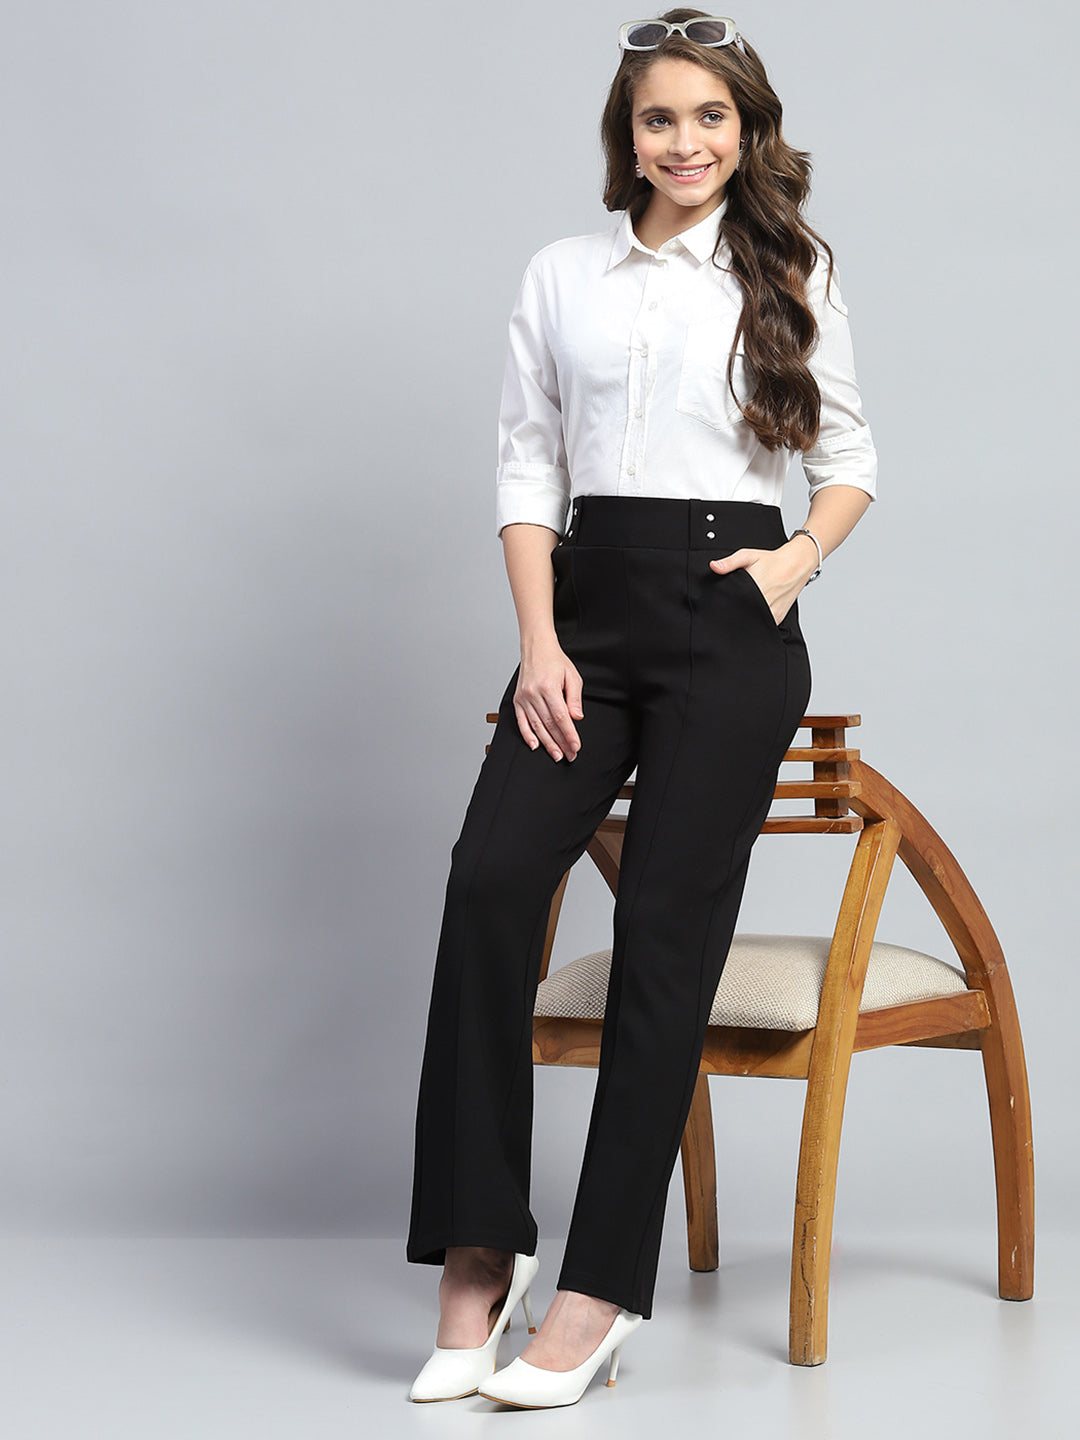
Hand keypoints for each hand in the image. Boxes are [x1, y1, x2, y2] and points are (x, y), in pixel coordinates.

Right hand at [514, 638, 583, 761]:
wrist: (536, 648)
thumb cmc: (555, 661)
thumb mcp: (572, 676)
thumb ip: (574, 698)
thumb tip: (576, 718)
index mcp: (548, 687)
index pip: (561, 717)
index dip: (569, 734)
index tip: (576, 746)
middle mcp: (533, 694)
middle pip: (549, 724)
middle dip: (560, 742)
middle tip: (570, 755)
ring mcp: (523, 698)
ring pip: (536, 726)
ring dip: (547, 743)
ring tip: (556, 755)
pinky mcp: (518, 700)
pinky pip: (521, 722)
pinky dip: (527, 735)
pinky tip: (535, 745)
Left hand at [708, 539, 817, 624]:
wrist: (796, 564)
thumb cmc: (772, 560)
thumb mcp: (748, 556)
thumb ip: (730, 562)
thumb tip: (713, 566)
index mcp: (756, 587)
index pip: (734, 604)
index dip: (726, 605)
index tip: (720, 604)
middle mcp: (765, 601)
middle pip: (742, 614)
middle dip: (735, 611)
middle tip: (733, 604)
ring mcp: (772, 612)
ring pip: (753, 621)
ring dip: (746, 616)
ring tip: (745, 606)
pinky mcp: (777, 617)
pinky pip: (763, 624)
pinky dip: (756, 620)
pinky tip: (753, 611)